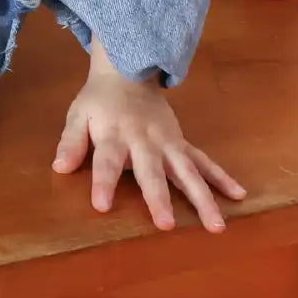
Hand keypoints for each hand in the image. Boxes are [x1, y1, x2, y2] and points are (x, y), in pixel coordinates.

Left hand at [53, 43, 245, 232]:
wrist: (128, 71)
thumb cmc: (100, 101)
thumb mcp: (79, 115)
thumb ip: (71, 141)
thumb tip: (59, 167)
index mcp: (113, 134)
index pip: (106, 160)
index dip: (103, 182)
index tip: (102, 206)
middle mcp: (143, 140)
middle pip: (150, 171)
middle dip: (158, 197)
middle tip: (166, 225)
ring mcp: (167, 142)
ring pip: (187, 171)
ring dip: (202, 198)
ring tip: (216, 226)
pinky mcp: (181, 142)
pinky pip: (204, 160)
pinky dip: (222, 177)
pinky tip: (239, 195)